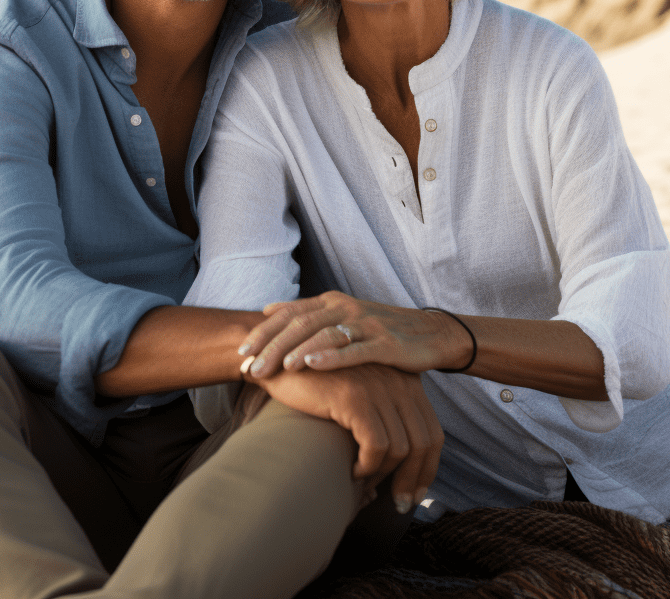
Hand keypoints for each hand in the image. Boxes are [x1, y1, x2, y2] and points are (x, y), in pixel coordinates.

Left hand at [239, 291, 468, 378]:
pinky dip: (330, 357)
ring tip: (275, 368)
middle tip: (249, 366)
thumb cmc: (378, 330)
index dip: (262, 333)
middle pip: (299, 325)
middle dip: (271, 346)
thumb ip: (306, 314)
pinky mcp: (384, 343)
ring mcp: (364, 323)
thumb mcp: (341, 316)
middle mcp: (343, 307)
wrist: (430, 334)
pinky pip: (353, 350)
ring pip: (322, 335)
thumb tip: (268, 310)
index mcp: (330, 302)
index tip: (239, 352)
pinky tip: (311, 366)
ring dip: (295, 352)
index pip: (288, 315)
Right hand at [255, 362, 443, 510]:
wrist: (277, 364)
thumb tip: (395, 481)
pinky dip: (368, 466)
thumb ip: (382, 425)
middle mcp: (397, 380)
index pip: (432, 431)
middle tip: (401, 505)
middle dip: (414, 479)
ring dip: (384, 475)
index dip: (428, 467)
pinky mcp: (355, 396)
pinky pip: (376, 445)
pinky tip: (351, 471)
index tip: (416, 494)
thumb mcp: (357, 401)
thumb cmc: (315, 389)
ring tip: (365, 485)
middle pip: (424, 441)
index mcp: (404, 380)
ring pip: (401, 447)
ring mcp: (377, 386)